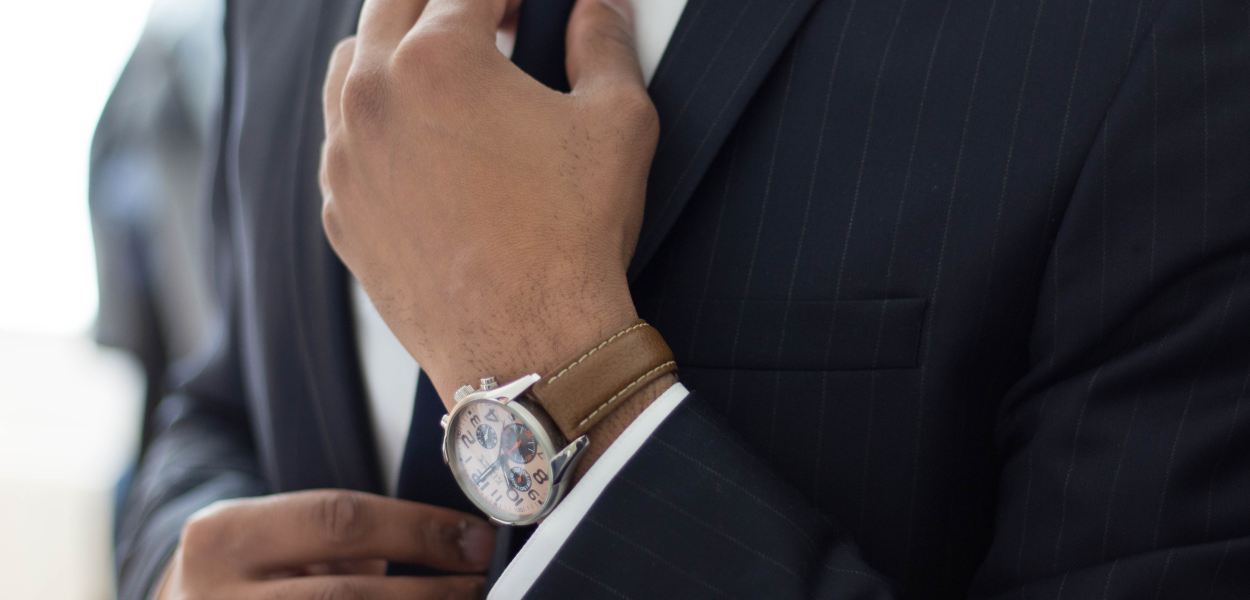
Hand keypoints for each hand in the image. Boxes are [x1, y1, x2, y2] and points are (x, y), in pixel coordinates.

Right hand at [154, 490, 493, 598]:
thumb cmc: (248, 577)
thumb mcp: (274, 541)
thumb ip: (345, 541)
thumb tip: (456, 546)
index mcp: (224, 537)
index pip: (342, 520)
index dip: (420, 531)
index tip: (477, 540)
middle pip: (347, 597)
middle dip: (428, 592)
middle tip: (482, 585)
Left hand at [320, 0, 658, 404]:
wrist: (529, 347)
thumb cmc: (574, 236)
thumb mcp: (618, 121)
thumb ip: (606, 43)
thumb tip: (600, 7)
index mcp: (438, 58)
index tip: (527, 2)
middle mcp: (373, 97)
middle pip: (393, 2)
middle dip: (445, 0)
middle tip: (494, 18)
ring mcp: (345, 158)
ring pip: (351, 65)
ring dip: (396, 48)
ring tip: (447, 71)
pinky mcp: (340, 212)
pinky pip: (342, 141)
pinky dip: (376, 122)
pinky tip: (423, 144)